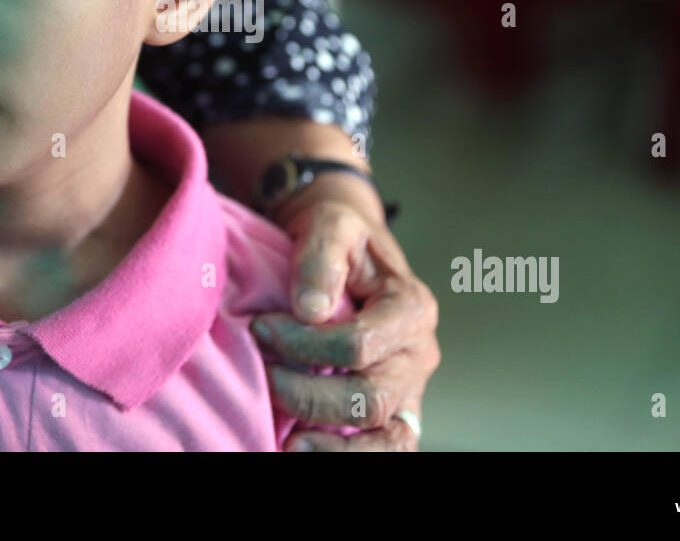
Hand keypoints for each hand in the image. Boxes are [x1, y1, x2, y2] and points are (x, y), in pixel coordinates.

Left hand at [252, 177, 440, 450]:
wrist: (346, 251)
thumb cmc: (340, 239)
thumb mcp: (332, 225)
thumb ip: (322, 258)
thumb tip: (310, 308)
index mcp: (412, 308)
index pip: (359, 344)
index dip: (304, 343)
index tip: (261, 327)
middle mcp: (418, 355)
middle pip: (369, 398)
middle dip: (308, 394)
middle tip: (266, 374)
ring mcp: (408, 389)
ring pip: (386, 439)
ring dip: (333, 446)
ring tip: (289, 443)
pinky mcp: (392, 412)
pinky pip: (385, 449)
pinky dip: (346, 454)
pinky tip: (304, 447)